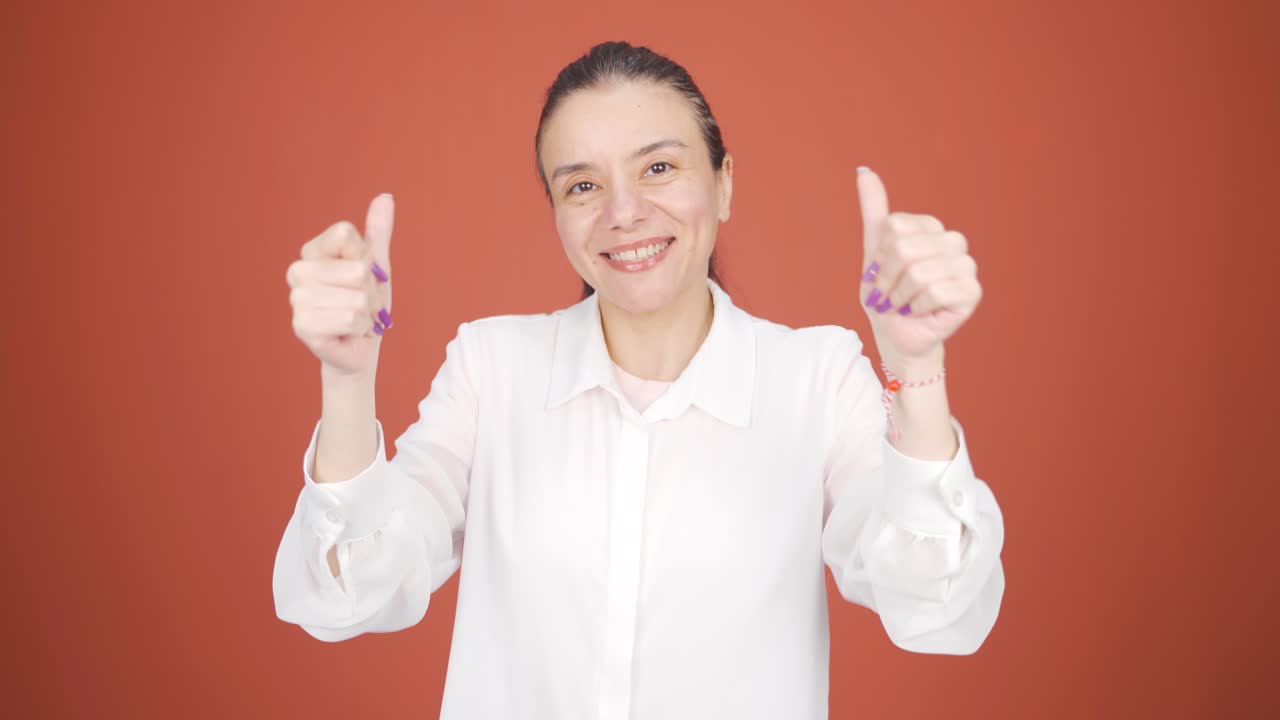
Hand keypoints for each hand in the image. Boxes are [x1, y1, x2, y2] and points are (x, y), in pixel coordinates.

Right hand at [287, 193, 394, 377]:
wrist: (359, 346)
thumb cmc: (366, 304)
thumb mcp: (376, 266)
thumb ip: (378, 232)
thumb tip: (385, 197)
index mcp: (312, 251)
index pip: (344, 234)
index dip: (365, 258)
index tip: (362, 276)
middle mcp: (298, 272)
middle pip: (356, 269)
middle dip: (370, 291)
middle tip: (362, 304)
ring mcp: (297, 299)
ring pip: (355, 297)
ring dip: (365, 313)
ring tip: (355, 319)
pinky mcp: (302, 326)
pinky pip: (349, 319)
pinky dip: (358, 328)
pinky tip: (347, 333)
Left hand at [855, 167, 981, 362]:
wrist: (897, 334)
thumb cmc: (887, 294)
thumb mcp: (875, 251)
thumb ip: (875, 211)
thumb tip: (864, 171)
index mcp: (931, 227)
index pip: (894, 228)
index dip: (879, 256)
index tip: (881, 272)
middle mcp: (953, 241)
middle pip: (905, 249)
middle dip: (887, 279)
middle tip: (890, 294)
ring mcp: (966, 265)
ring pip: (920, 272)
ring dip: (901, 296)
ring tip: (904, 304)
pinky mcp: (972, 291)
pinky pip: (936, 291)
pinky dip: (918, 307)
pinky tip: (922, 312)